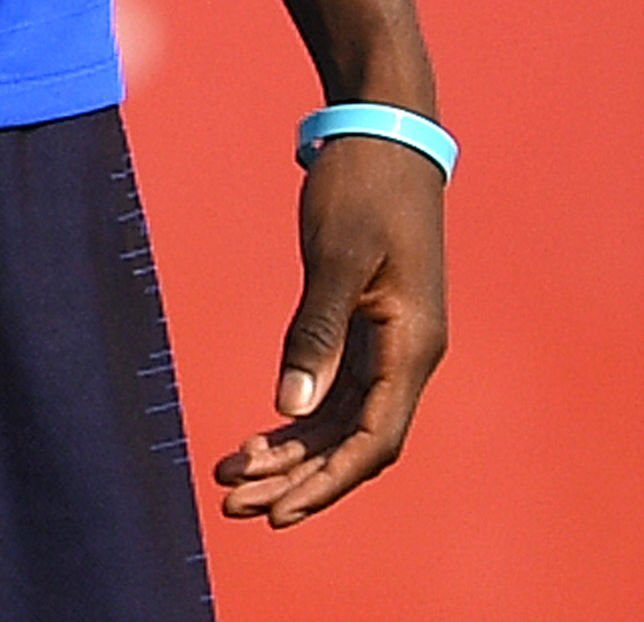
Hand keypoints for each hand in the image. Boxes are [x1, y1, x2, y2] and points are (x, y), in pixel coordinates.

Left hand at [214, 134, 448, 524]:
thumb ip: (316, 333)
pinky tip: (258, 438)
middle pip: (353, 442)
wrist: (385, 132)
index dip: (326, 480)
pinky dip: (298, 417)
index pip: (373, 439)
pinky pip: (336, 391)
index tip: (279, 512)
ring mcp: (390, 343)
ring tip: (231, 478)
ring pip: (341, 422)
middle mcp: (408, 354)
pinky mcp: (370, 326)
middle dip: (296, 479)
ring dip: (292, 454)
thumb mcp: (336, 256)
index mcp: (412, 345)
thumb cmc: (363, 186)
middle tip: (232, 505)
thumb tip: (291, 409)